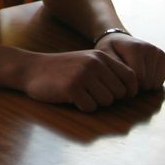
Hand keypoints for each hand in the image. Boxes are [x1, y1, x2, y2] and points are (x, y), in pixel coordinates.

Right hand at [21, 49, 138, 111]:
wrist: (31, 68)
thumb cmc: (62, 69)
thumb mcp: (87, 61)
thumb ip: (108, 70)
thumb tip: (132, 91)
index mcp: (101, 56)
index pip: (131, 78)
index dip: (128, 91)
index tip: (117, 94)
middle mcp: (94, 64)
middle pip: (119, 94)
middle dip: (107, 98)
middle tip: (90, 93)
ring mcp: (83, 75)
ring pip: (106, 102)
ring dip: (94, 102)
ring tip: (80, 93)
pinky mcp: (72, 88)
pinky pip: (90, 107)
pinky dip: (82, 107)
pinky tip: (70, 97)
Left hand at [95, 33, 164, 90]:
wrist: (118, 40)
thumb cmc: (109, 50)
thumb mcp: (105, 56)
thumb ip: (114, 67)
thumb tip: (130, 78)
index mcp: (135, 47)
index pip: (138, 78)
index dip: (128, 85)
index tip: (119, 80)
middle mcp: (150, 48)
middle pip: (147, 82)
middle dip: (136, 86)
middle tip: (125, 79)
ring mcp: (159, 53)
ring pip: (155, 83)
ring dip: (144, 85)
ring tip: (133, 77)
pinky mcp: (164, 58)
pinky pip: (161, 81)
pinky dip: (151, 82)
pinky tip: (142, 76)